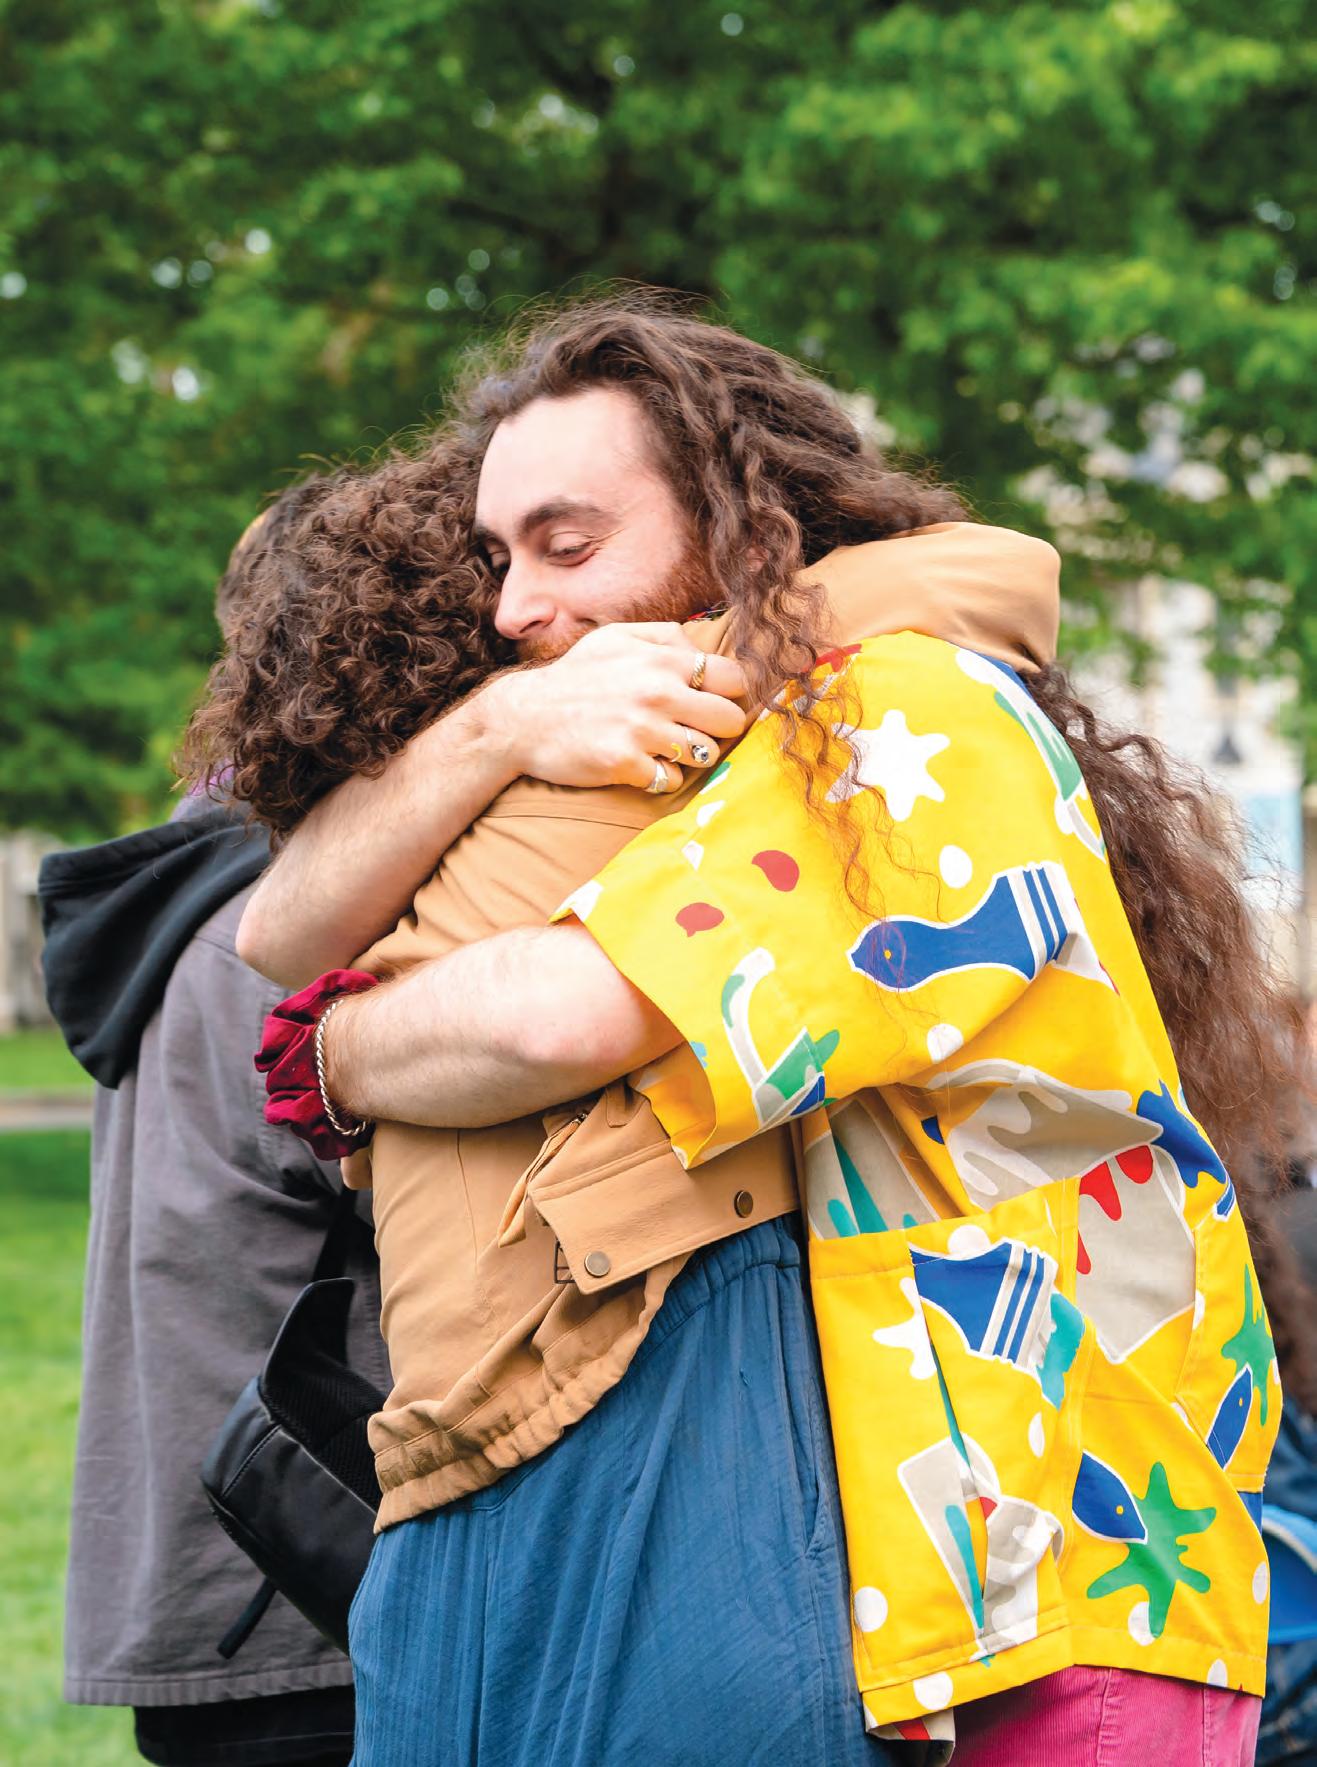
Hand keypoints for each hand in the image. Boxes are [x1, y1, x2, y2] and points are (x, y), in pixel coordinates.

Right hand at [482, 623, 748, 792]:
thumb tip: (700, 648)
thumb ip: (664, 636)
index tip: (714, 701)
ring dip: (690, 755)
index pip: (733, 677)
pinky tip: (642, 764)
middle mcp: (657, 693)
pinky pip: (672, 779)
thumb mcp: (615, 638)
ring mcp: (642, 730)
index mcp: (661, 660)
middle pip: (730, 720)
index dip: (730, 692)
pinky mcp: (626, 764)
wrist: (523, 718)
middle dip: (717, 728)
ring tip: (665, 748)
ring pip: (706, 753)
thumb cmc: (575, 677)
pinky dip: (662, 776)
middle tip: (694, 729)